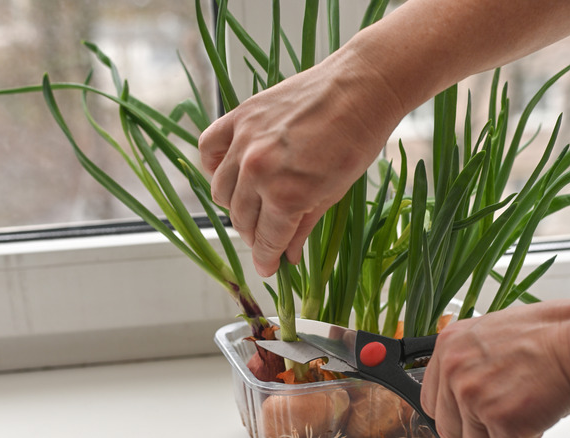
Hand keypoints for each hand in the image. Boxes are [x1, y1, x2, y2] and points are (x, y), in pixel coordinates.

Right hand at [199, 51, 403, 276]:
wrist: (360, 87)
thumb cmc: (357, 141)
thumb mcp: (334, 193)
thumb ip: (303, 227)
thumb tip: (287, 257)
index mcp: (286, 195)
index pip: (265, 240)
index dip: (267, 259)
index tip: (268, 267)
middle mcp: (258, 170)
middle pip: (242, 219)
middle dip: (255, 235)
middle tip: (268, 236)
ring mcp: (245, 142)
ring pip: (222, 191)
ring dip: (236, 205)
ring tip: (256, 204)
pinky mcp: (239, 116)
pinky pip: (209, 149)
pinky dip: (215, 165)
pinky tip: (233, 171)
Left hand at [421, 301, 569, 436]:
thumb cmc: (549, 336)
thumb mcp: (491, 335)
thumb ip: (469, 363)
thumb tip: (461, 392)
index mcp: (448, 346)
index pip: (430, 400)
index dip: (451, 414)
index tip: (465, 419)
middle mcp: (454, 371)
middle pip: (447, 426)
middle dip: (473, 431)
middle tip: (499, 422)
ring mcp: (474, 397)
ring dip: (496, 435)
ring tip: (522, 413)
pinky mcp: (501, 421)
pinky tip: (533, 420)